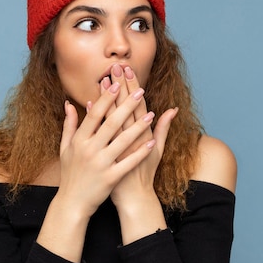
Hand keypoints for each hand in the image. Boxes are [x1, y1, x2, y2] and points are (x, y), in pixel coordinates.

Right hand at [57, 80, 156, 217]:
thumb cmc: (71, 173)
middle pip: (111, 123)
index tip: (117, 84)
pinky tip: (152, 142)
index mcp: (79, 140)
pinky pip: (128, 163)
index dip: (106, 99)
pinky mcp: (110, 178)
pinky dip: (141, 152)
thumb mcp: (65, 148)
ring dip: (138, 127)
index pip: (94, 114)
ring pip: (122, 141)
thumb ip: (69, 125)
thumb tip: (69, 103)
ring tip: (152, 114)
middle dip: (126, 106)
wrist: (72, 202)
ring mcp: (100, 164)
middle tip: (140, 91)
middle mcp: (89, 150)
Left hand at [100, 64, 177, 210]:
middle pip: (127, 107)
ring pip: (114, 117)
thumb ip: (163, 128)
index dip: (133, 86)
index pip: (139, 105)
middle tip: (116, 66)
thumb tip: (172, 109)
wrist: (133, 196)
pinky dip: (96, 119)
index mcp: (145, 134)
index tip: (128, 69)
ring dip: (109, 97)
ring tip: (103, 79)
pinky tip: (90, 105)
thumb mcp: (158, 149)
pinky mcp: (109, 153)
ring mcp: (120, 146)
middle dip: (122, 86)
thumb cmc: (144, 173)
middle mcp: (133, 138)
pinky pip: (102, 133)